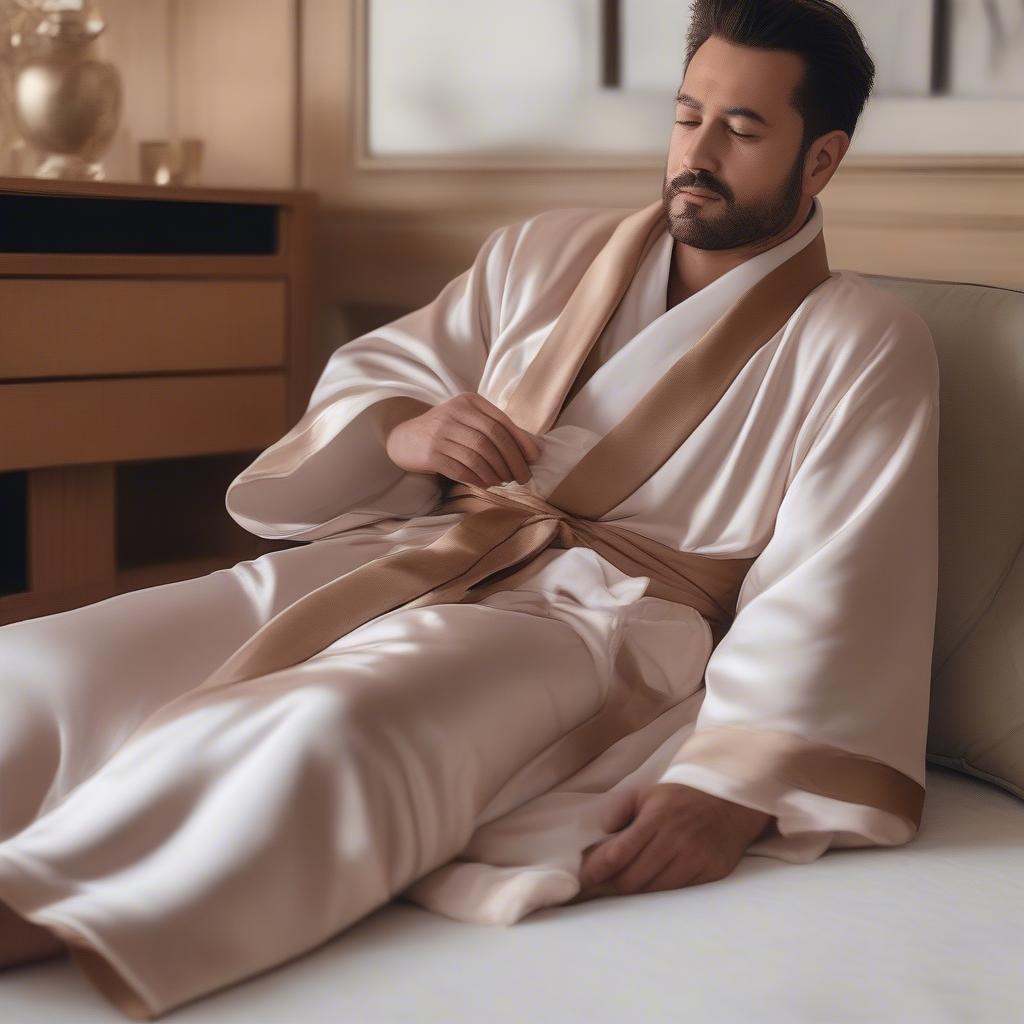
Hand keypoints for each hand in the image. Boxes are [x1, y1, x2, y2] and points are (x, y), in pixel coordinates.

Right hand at [385, 391, 543, 487]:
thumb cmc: (448, 431)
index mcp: (469, 402)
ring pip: (478, 455)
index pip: (502, 422)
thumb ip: (502, 431)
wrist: (406, 438)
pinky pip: (461, 469)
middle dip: (512, 461)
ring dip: (496, 472)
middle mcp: (454, 413)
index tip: (534, 459)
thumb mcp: (472, 422)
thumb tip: (538, 448)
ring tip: (504, 481)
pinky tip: (487, 484)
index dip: (522, 442)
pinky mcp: (431, 453)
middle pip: (492, 439)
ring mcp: (440, 433)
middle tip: (523, 477)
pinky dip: (478, 479)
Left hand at [574, 784, 773, 900]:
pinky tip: (647, 891)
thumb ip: (619, 814)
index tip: (584, 879)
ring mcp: (696, 858)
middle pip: (633, 878)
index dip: (597, 870)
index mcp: (656, 817)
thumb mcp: (646, 795)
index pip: (618, 853)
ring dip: (632, 895)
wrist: (731, 798)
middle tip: (595, 889)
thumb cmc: (680, 796)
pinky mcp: (711, 872)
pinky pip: (678, 893)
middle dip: (609, 887)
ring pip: (654, 890)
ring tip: (617, 892)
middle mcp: (676, 839)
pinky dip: (659, 895)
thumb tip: (594, 842)